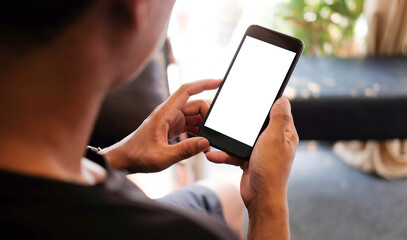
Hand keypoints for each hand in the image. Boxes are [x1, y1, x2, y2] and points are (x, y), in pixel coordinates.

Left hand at [100, 79, 220, 172]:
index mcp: (164, 113)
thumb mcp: (163, 157)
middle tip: (213, 133)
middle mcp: (169, 113)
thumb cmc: (138, 156)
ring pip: (194, 115)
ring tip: (208, 141)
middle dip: (207, 115)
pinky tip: (202, 143)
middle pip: (195, 104)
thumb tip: (206, 142)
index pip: (187, 91)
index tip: (219, 82)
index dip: (204, 83)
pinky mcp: (172, 127)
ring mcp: (171, 120)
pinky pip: (190, 124)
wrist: (124, 160)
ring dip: (204, 125)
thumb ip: (185, 150)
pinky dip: (198, 131)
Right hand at [205, 98, 297, 238]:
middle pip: (256, 124)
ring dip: (228, 141)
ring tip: (215, 137)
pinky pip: (234, 153)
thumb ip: (278, 118)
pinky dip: (224, 154)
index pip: (278, 112)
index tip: (255, 95)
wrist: (260, 198)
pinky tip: (212, 155)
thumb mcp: (274, 138)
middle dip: (242, 122)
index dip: (268, 103)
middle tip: (229, 113)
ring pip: (242, 139)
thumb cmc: (270, 169)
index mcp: (285, 134)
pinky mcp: (248, 161)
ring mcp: (260, 151)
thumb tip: (283, 100)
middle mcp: (274, 141)